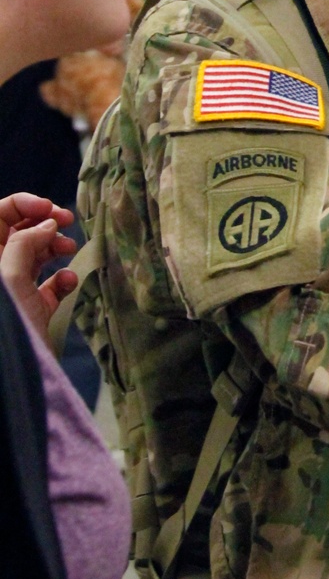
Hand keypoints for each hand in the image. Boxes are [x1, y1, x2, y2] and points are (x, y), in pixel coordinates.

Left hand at [0, 201, 77, 347]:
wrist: (15, 374)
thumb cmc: (6, 322)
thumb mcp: (10, 275)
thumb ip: (26, 242)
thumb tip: (48, 224)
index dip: (23, 204)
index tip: (51, 207)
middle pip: (19, 231)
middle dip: (44, 223)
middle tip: (68, 222)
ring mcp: (15, 290)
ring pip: (36, 255)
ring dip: (56, 247)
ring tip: (71, 249)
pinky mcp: (34, 309)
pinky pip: (50, 285)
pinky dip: (63, 279)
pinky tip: (69, 282)